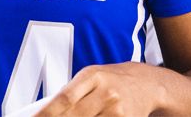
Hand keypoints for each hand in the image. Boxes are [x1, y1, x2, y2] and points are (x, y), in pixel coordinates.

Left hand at [35, 63, 160, 116]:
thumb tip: (44, 112)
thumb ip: (71, 93)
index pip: (64, 99)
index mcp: (92, 76)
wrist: (146, 84)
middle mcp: (106, 92)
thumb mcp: (91, 78)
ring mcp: (117, 110)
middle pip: (74, 116)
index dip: (45, 114)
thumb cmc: (111, 81)